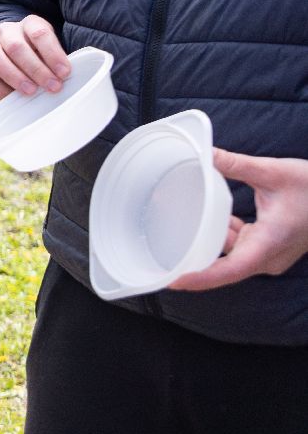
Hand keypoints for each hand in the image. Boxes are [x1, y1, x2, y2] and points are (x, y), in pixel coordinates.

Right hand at [0, 16, 68, 99]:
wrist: (21, 58)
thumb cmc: (44, 58)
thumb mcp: (54, 54)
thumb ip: (59, 64)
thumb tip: (66, 80)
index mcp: (30, 24)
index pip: (39, 33)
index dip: (53, 54)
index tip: (64, 73)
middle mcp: (7, 31)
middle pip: (16, 46)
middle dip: (36, 69)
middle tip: (52, 86)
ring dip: (15, 77)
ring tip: (31, 92)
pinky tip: (13, 98)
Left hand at [169, 149, 307, 290]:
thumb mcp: (273, 172)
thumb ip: (235, 164)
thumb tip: (203, 153)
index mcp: (269, 243)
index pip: (230, 270)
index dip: (200, 278)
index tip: (173, 280)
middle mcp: (268, 256)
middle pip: (224, 265)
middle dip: (194, 260)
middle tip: (160, 256)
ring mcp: (269, 253)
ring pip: (230, 253)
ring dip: (207, 242)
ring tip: (174, 231)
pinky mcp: (269, 245)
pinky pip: (239, 244)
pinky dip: (222, 233)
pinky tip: (206, 218)